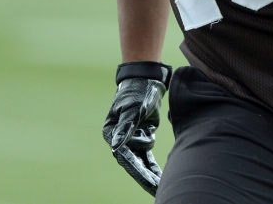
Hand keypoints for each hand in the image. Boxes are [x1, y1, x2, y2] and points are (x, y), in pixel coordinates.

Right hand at [102, 62, 172, 196]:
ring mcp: (131, 139)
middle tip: (157, 190)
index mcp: (112, 132)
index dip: (137, 170)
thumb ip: (126, 128)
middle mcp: (119, 138)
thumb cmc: (138, 92)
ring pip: (141, 162)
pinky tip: (158, 178)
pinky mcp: (141, 137)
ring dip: (150, 174)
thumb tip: (115, 147)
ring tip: (160, 188)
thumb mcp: (134, 109)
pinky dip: (152, 167)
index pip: (125, 156)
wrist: (146, 80)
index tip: (148, 181)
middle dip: (145, 178)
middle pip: (133, 162)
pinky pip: (147, 156)